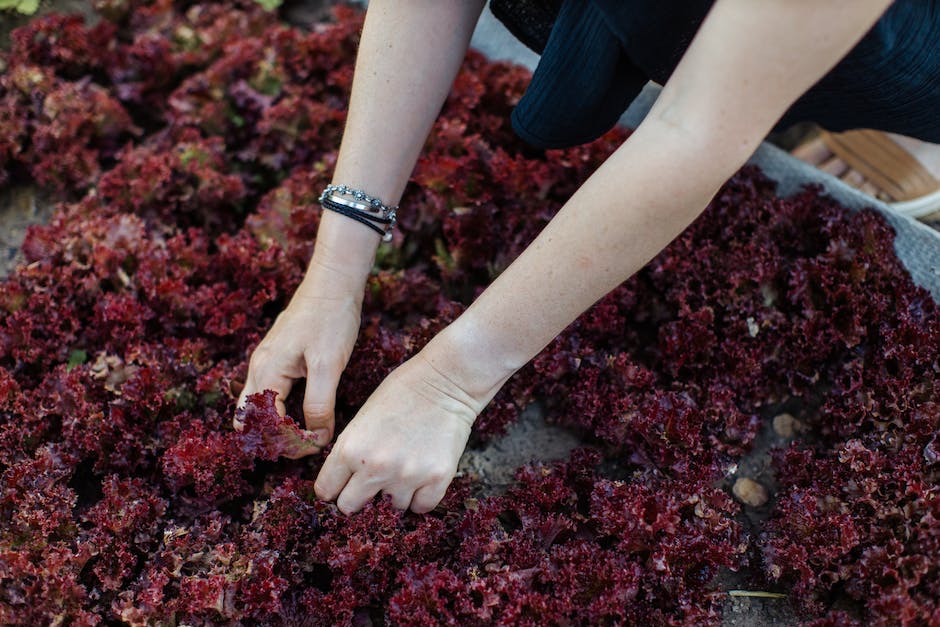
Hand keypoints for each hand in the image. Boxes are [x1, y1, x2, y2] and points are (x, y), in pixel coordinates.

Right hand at [238, 259, 362, 444]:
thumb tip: (317, 437)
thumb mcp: (329, 365)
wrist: (332, 282)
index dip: (289, 441)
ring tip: (306, 433)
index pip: (264, 425)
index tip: (318, 442)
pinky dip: (279, 410)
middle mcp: (257, 369)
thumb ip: (320, 404)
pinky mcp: (276, 358)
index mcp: (266, 372)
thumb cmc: (331, 319)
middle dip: (271, 439)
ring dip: (275, 426)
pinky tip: (304, 412)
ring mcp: (264, 362)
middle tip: (305, 444)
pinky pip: (267, 393)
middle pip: (246, 420)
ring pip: (255, 407)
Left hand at [313, 349, 485, 513]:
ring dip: (394, 495)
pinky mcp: (436, 480)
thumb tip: (344, 484)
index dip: (334, 488)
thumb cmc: (401, 392)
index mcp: (350, 450)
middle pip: (351, 507)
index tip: (342, 486)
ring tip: (404, 469)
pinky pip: (421, 507)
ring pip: (391, 509)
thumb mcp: (362, 419)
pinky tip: (422, 476)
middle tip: (371, 484)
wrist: (445, 382)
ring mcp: (407, 477)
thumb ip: (350, 453)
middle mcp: (375, 468)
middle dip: (358, 497)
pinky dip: (420, 497)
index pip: (327, 491)